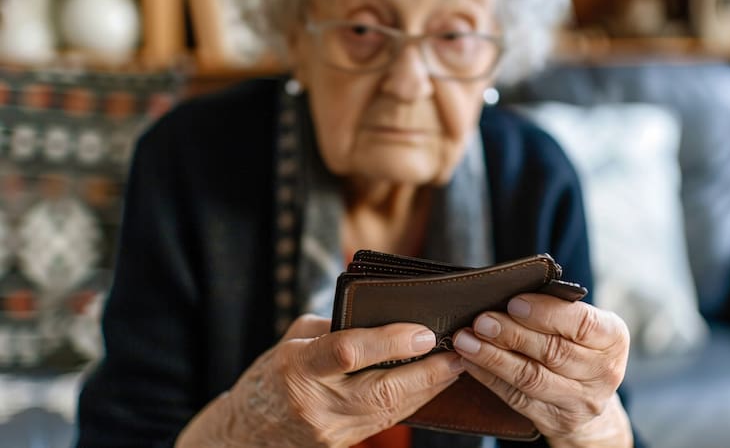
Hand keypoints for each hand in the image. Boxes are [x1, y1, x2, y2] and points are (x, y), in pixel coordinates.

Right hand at [177, 314, 463, 447]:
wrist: (247, 432)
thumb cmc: (272, 375)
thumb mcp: (294, 340)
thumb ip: (337, 328)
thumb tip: (388, 317)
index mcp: (297, 367)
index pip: (348, 352)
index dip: (391, 342)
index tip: (424, 332)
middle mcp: (316, 402)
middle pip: (383, 391)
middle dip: (428, 372)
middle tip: (460, 352)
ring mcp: (331, 430)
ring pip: (393, 411)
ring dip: (430, 388)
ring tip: (457, 365)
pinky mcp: (343, 443)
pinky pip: (387, 421)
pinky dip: (413, 401)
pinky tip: (432, 384)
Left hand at [452, 294, 632, 446]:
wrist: (589, 399)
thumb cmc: (577, 345)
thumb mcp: (581, 324)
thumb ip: (554, 308)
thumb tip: (505, 294)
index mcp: (613, 338)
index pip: (582, 323)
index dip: (545, 313)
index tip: (513, 302)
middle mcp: (604, 372)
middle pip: (553, 352)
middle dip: (511, 334)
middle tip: (481, 320)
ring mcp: (581, 401)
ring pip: (531, 377)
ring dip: (493, 357)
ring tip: (466, 340)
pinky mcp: (556, 419)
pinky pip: (516, 396)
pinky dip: (489, 377)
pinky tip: (470, 361)